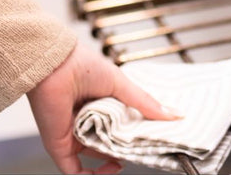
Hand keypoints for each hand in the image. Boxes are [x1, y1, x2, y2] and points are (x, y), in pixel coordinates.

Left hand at [27, 43, 181, 173]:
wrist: (55, 67)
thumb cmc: (84, 67)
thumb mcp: (123, 86)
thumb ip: (146, 104)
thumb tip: (175, 115)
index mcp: (100, 104)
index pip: (120, 125)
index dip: (136, 132)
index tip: (153, 136)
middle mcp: (87, 121)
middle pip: (109, 143)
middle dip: (126, 148)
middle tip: (144, 148)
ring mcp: (74, 135)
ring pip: (96, 156)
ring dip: (113, 160)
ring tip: (129, 156)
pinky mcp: (61, 147)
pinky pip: (74, 170)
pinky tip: (112, 169)